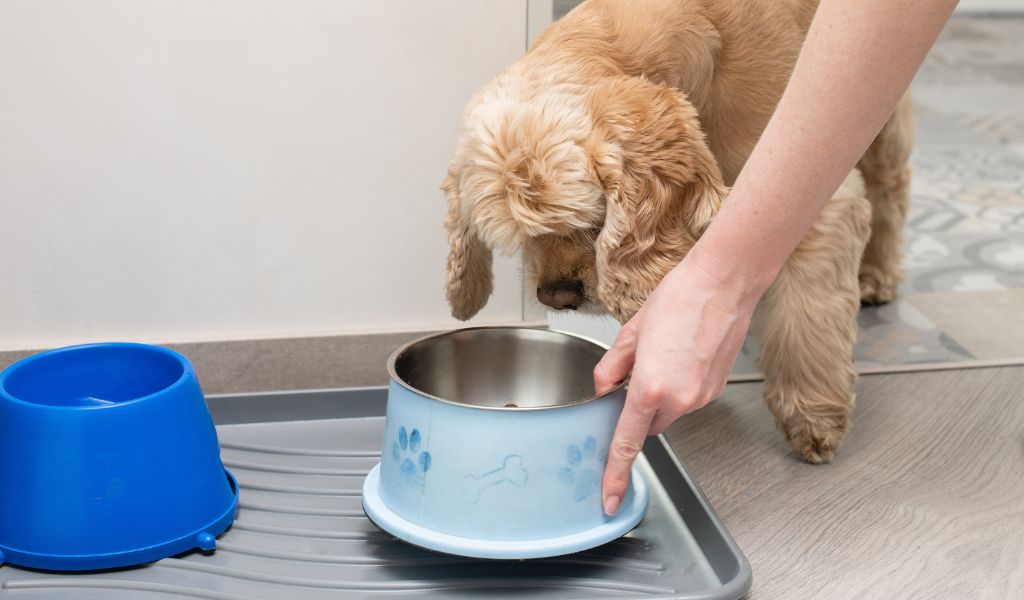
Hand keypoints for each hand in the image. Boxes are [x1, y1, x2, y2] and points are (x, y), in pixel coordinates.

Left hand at [593, 252, 762, 514]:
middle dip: (637, 408)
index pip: (627, 442)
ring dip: (659, 395)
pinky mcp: (716, 390)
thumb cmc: (679, 299)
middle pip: (648, 425)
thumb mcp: (631, 332)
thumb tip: (602, 389)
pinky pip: (688, 399)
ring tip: (664, 353)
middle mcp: (679, 399)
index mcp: (650, 388)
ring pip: (669, 412)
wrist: (724, 284)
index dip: (616, 473)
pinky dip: (679, 386)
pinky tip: (681, 354)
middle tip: (635, 372)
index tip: (610, 498)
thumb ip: (610, 367)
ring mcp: (702, 397)